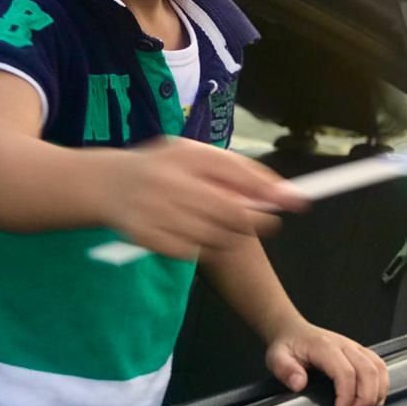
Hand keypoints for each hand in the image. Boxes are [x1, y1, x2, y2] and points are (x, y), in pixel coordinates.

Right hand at [104, 137, 307, 260]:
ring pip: (215, 236)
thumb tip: (278, 193)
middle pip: (229, 211)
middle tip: (265, 222)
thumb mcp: (194, 155)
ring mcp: (156, 211)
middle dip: (254, 220)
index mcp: (185, 154)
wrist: (109, 184)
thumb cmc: (163, 166)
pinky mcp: (147, 237)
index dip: (269, 190)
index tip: (297, 201)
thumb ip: (233, 171)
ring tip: (223, 226)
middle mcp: (170, 181)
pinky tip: (197, 234)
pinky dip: (202, 247)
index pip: (236, 173)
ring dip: (229, 236)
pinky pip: (192, 251)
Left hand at [265, 322, 388, 405]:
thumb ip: (285, 370)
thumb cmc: (286, 346)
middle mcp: (343, 344)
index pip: (344, 372)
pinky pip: (379, 365)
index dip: (347, 396)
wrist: (292, 331)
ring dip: (376, 393)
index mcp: (323, 346)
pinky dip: (382, 384)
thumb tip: (299, 384)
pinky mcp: (360, 351)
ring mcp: (354, 346)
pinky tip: (374, 400)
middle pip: (367, 371)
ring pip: (377, 367)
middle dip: (365, 399)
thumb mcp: (276, 358)